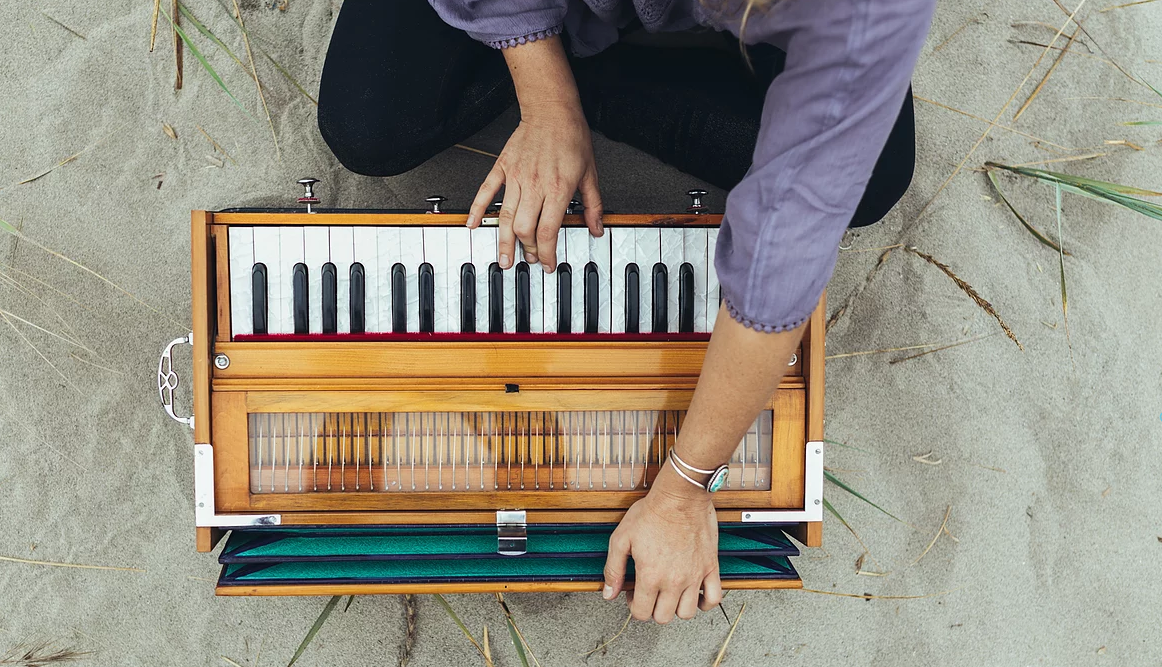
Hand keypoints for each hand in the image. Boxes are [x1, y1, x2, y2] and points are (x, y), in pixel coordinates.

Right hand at [467, 100, 602, 271]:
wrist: (552, 110)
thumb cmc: (571, 137)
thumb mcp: (590, 173)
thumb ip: (593, 204)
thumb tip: (597, 227)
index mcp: (558, 189)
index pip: (548, 232)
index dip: (547, 253)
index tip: (549, 263)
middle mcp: (535, 186)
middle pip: (525, 229)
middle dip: (527, 249)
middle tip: (530, 259)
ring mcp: (516, 177)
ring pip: (506, 217)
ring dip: (504, 241)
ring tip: (504, 258)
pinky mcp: (503, 167)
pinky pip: (486, 192)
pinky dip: (478, 209)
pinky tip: (473, 224)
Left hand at [602, 464, 722, 622]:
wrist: (680, 496)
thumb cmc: (652, 512)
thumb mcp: (621, 538)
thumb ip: (613, 569)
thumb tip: (609, 592)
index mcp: (650, 576)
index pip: (641, 612)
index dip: (633, 606)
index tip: (633, 594)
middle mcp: (674, 581)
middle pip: (663, 617)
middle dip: (652, 609)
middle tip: (649, 593)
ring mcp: (694, 576)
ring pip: (687, 613)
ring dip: (676, 608)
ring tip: (670, 594)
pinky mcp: (710, 567)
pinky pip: (714, 598)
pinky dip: (705, 603)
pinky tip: (696, 595)